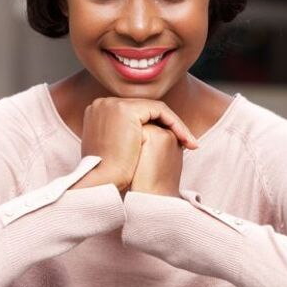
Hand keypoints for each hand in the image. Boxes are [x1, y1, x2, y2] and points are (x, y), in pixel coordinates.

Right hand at [72, 97, 197, 192]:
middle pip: (144, 109)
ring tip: (190, 143)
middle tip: (186, 142)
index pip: (134, 113)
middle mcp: (102, 103)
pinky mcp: (126, 109)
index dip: (155, 125)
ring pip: (154, 109)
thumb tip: (135, 137)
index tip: (171, 140)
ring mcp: (112, 104)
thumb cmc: (107, 175)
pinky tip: (186, 140)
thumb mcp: (110, 150)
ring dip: (176, 125)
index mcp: (97, 111)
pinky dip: (175, 124)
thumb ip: (120, 137)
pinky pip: (160, 111)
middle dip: (167, 124)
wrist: (102, 182)